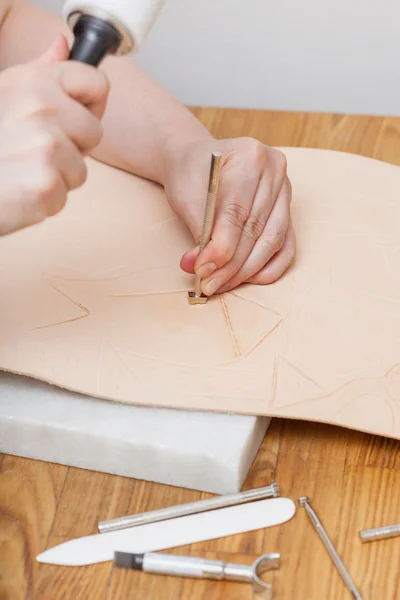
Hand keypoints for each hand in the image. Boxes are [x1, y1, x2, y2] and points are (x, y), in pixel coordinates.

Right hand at [0, 36, 108, 234]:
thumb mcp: (5, 92)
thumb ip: (39, 72)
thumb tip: (62, 46)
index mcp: (33, 82)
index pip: (97, 82)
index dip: (87, 105)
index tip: (67, 116)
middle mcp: (40, 109)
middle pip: (94, 132)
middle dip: (72, 147)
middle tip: (34, 150)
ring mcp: (46, 147)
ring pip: (81, 169)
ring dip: (57, 176)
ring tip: (22, 170)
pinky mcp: (47, 184)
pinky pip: (65, 194)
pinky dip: (45, 200)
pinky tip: (19, 189)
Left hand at [163, 137, 294, 294]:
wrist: (200, 160)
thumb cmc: (192, 173)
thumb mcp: (186, 195)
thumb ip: (197, 230)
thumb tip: (199, 268)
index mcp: (249, 156)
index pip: (237, 211)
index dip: (221, 246)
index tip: (203, 270)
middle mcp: (274, 171)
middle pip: (256, 229)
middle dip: (231, 264)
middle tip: (209, 284)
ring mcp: (285, 191)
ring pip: (272, 241)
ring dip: (247, 270)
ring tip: (221, 284)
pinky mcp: (287, 211)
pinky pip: (285, 246)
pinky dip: (268, 267)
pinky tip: (248, 279)